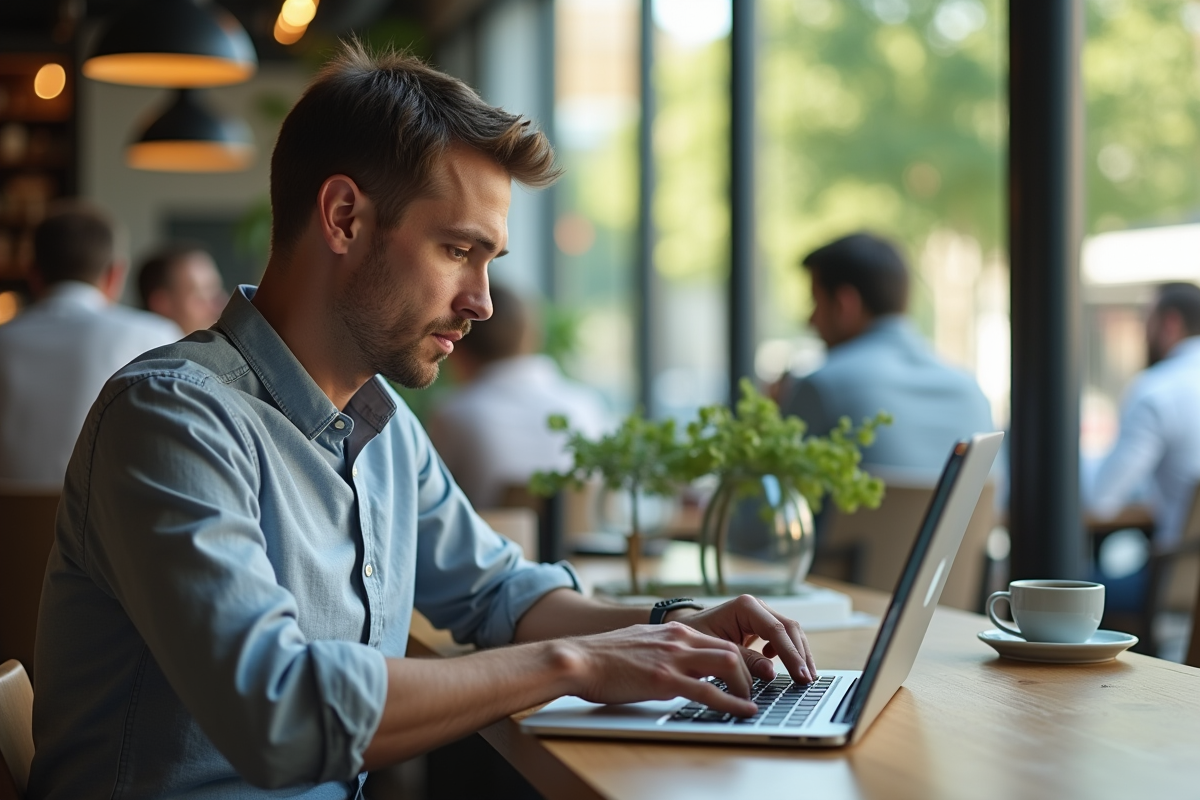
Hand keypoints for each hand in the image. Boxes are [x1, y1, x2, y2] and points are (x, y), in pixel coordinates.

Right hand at [559, 622, 758, 716]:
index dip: (741, 658)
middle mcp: (678, 639)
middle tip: (755, 690)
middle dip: (750, 671)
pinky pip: (709, 692)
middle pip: (732, 650)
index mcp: (674, 631)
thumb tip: (674, 662)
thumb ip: (663, 648)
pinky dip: (732, 703)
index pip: (720, 641)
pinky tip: (744, 712)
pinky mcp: (664, 680)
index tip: (749, 675)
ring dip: (745, 685)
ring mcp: (673, 659)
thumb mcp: (641, 642)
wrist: (578, 659)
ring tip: (749, 702)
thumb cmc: (603, 656)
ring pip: (729, 664)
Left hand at [672, 595, 816, 684]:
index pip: (776, 630)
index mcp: (745, 606)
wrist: (685, 629)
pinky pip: (784, 638)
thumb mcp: (717, 650)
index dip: (791, 654)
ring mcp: (762, 614)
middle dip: (801, 655)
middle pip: (789, 628)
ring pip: (791, 632)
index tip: (800, 675)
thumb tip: (771, 672)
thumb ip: (744, 659)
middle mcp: (757, 606)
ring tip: (806, 678)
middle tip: (808, 680)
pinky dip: (790, 653)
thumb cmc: (695, 636)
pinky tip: (784, 667)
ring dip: (800, 655)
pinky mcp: (763, 626)